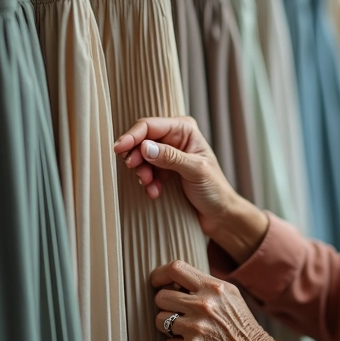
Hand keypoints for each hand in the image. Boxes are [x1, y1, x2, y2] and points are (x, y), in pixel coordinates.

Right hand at [114, 117, 267, 262]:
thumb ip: (171, 157)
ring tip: (150, 185)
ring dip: (142, 172)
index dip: (133, 136)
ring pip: (141, 157)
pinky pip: (146, 171)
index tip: (119, 149)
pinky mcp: (164, 170)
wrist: (220, 214)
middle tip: (139, 173)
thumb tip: (145, 147)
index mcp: (184, 129)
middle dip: (137, 158)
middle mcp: (175, 138)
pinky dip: (147, 182)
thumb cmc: (215, 189)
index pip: (150, 126)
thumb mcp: (195, 171)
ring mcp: (169, 154)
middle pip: (142, 140)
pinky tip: (155, 192)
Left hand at [151, 260, 305, 340]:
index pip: (175, 268)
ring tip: (187, 331)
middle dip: (165, 305)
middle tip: (176, 313)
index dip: (160, 275)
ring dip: (168, 327)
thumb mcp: (230, 296)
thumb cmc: (242, 328)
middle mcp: (204, 304)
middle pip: (161, 296)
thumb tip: (174, 280)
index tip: (158, 283)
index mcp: (214, 287)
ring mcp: (196, 327)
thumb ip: (205, 285)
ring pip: (160, 320)